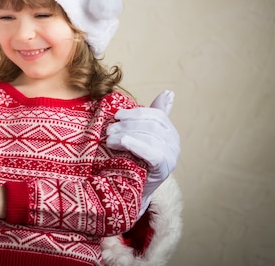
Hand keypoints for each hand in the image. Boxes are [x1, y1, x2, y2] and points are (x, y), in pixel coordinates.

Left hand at [106, 90, 179, 213]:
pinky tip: (122, 142)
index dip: (135, 113)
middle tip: (109, 129)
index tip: (117, 115)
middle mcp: (175, 143)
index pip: (156, 115)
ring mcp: (172, 156)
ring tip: (109, 139)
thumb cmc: (133, 159)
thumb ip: (151, 116)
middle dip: (127, 125)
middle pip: (151, 125)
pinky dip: (136, 145)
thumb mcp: (141, 135)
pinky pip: (152, 152)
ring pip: (149, 137)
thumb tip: (169, 93)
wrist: (131, 191)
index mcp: (170, 131)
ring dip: (126, 134)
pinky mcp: (165, 168)